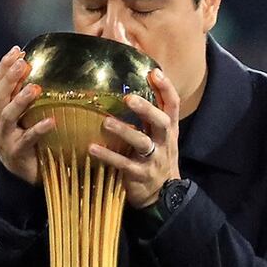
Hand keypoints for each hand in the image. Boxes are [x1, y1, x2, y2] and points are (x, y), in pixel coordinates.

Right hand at [0, 46, 54, 185]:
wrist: (22, 172)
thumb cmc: (26, 137)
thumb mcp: (22, 114)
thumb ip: (24, 94)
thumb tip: (36, 66)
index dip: (4, 66)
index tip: (18, 50)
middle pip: (0, 96)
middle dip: (11, 78)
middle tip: (24, 63)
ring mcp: (4, 138)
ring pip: (9, 116)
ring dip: (21, 100)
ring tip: (35, 88)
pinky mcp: (16, 152)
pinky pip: (27, 139)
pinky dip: (38, 129)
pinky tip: (51, 121)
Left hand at [89, 68, 180, 208]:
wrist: (163, 194)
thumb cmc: (157, 157)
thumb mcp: (161, 136)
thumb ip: (151, 116)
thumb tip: (133, 90)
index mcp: (169, 129)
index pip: (173, 104)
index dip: (166, 88)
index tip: (154, 72)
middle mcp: (164, 141)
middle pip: (161, 121)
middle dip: (146, 109)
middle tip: (129, 99)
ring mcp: (154, 159)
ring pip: (142, 142)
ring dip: (124, 131)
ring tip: (105, 123)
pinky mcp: (140, 174)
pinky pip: (124, 164)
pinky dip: (108, 156)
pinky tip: (93, 148)